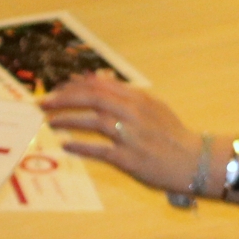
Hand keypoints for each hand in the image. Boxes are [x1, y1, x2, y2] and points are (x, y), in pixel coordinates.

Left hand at [42, 73, 204, 195]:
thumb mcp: (151, 107)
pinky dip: (81, 147)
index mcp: (140, 99)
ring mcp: (133, 136)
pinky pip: (101, 151)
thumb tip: (96, 78)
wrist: (195, 160)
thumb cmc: (169, 134)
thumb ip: (124, 94)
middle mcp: (136, 114)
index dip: (75, 87)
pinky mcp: (130, 159)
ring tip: (50, 123)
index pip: (102, 86)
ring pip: (96, 122)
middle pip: (95, 99)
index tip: (56, 90)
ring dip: (69, 121)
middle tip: (43, 104)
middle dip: (65, 100)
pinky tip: (65, 145)